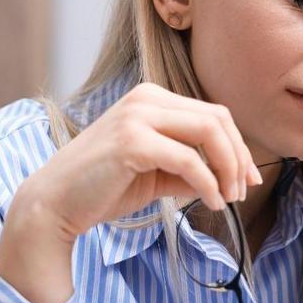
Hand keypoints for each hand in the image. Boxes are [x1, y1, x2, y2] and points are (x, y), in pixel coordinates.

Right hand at [0, 82, 261, 302]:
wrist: (53, 203)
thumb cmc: (102, 188)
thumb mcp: (156, 173)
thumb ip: (190, 169)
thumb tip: (230, 178)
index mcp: (152, 99)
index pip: (213, 114)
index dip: (238, 146)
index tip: (249, 178)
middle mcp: (146, 98)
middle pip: (217, 118)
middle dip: (239, 157)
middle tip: (243, 191)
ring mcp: (137, 116)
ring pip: (208, 132)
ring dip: (228, 169)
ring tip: (229, 199)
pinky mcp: (131, 141)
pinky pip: (188, 159)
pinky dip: (208, 183)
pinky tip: (211, 203)